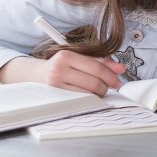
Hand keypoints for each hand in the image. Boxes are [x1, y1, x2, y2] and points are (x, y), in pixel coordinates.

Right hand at [0, 52, 124, 95]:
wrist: (35, 75)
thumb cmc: (62, 66)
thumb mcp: (79, 59)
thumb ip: (102, 62)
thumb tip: (121, 68)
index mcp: (67, 56)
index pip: (97, 67)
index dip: (111, 76)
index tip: (117, 81)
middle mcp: (59, 69)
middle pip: (93, 82)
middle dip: (105, 87)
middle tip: (108, 88)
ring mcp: (54, 84)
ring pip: (87, 93)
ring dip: (97, 94)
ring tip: (96, 91)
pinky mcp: (53, 97)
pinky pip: (78, 100)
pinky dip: (87, 99)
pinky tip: (88, 95)